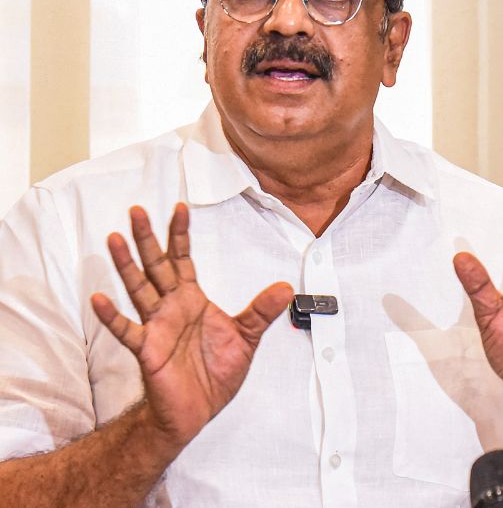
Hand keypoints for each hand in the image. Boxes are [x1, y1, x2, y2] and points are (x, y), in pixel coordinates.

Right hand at [90, 203, 292, 448]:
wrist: (198, 410)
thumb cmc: (216, 372)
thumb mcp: (247, 337)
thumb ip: (262, 311)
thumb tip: (287, 287)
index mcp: (193, 300)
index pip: (183, 259)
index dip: (181, 234)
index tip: (179, 207)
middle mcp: (171, 308)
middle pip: (157, 265)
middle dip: (148, 238)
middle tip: (136, 210)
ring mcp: (156, 326)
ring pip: (139, 289)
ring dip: (126, 265)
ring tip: (114, 239)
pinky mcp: (148, 350)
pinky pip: (127, 330)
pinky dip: (112, 316)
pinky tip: (100, 298)